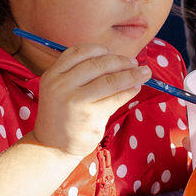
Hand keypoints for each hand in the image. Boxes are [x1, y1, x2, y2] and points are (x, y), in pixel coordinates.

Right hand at [32, 44, 150, 157]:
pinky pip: (115, 99)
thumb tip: (116, 60)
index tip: (111, 52)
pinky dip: (129, 91)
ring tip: (143, 73)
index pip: (77, 53)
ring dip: (131, 75)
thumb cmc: (62, 114)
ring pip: (110, 81)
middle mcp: (61, 86)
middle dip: (120, 61)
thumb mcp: (59, 89)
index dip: (98, 49)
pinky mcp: (90, 116)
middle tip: (134, 62)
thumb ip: (78, 74)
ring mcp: (75, 102)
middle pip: (97, 65)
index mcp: (52, 75)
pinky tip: (135, 88)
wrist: (52, 146)